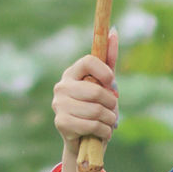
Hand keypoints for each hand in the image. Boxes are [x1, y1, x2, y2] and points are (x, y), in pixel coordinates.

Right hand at [51, 30, 118, 168]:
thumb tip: (114, 30)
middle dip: (112, 104)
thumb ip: (109, 60)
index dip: (105, 72)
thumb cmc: (96, 108)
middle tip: (113, 111)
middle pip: (96, 91)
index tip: (112, 83)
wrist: (84, 141)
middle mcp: (61, 86)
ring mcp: (58, 104)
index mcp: (72, 73)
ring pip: (96, 110)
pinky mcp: (61, 123)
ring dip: (110, 120)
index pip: (89, 61)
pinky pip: (92, 125)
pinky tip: (103, 133)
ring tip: (109, 123)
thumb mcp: (105, 85)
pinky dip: (105, 132)